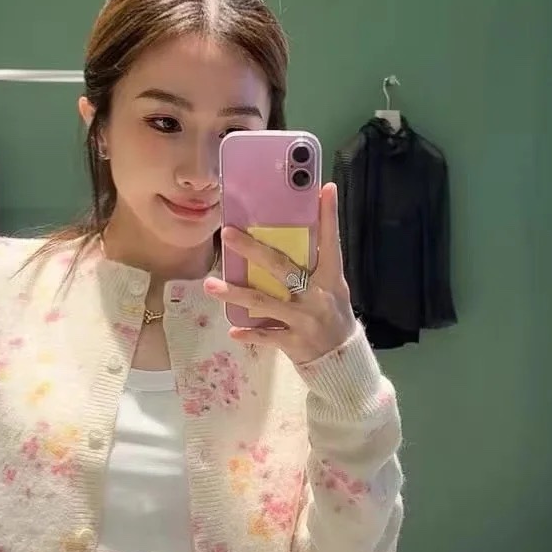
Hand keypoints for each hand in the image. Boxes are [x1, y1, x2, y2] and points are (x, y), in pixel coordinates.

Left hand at [203, 182, 357, 363]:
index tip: (323, 189)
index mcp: (331, 278)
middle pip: (282, 267)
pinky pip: (265, 336)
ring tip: (209, 285)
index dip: (328, 216)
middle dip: (253, 250)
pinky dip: (249, 334)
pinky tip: (232, 331)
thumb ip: (316, 264)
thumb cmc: (333, 317)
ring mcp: (304, 320)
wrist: (342, 362)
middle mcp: (317, 296)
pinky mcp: (293, 342)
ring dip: (234, 293)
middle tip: (227, 233)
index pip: (330, 242)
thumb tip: (300, 230)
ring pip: (264, 302)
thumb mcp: (333, 289)